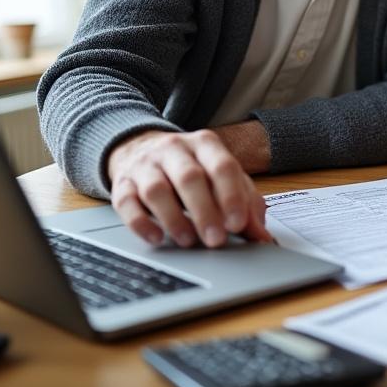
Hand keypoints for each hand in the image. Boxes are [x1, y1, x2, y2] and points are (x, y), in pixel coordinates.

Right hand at [107, 127, 272, 247]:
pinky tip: (156, 237)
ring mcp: (145, 165)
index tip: (238, 224)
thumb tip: (263, 237)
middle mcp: (174, 150)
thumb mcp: (221, 177)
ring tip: (188, 241)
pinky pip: (126, 202)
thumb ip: (245, 203)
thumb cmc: (191, 167)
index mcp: (205, 145)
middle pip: (190, 178)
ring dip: (174, 218)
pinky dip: (141, 223)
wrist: (139, 147)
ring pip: (157, 189)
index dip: (231, 196)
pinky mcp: (122, 184)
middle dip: (205, 211)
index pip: (222, 166)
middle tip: (216, 240)